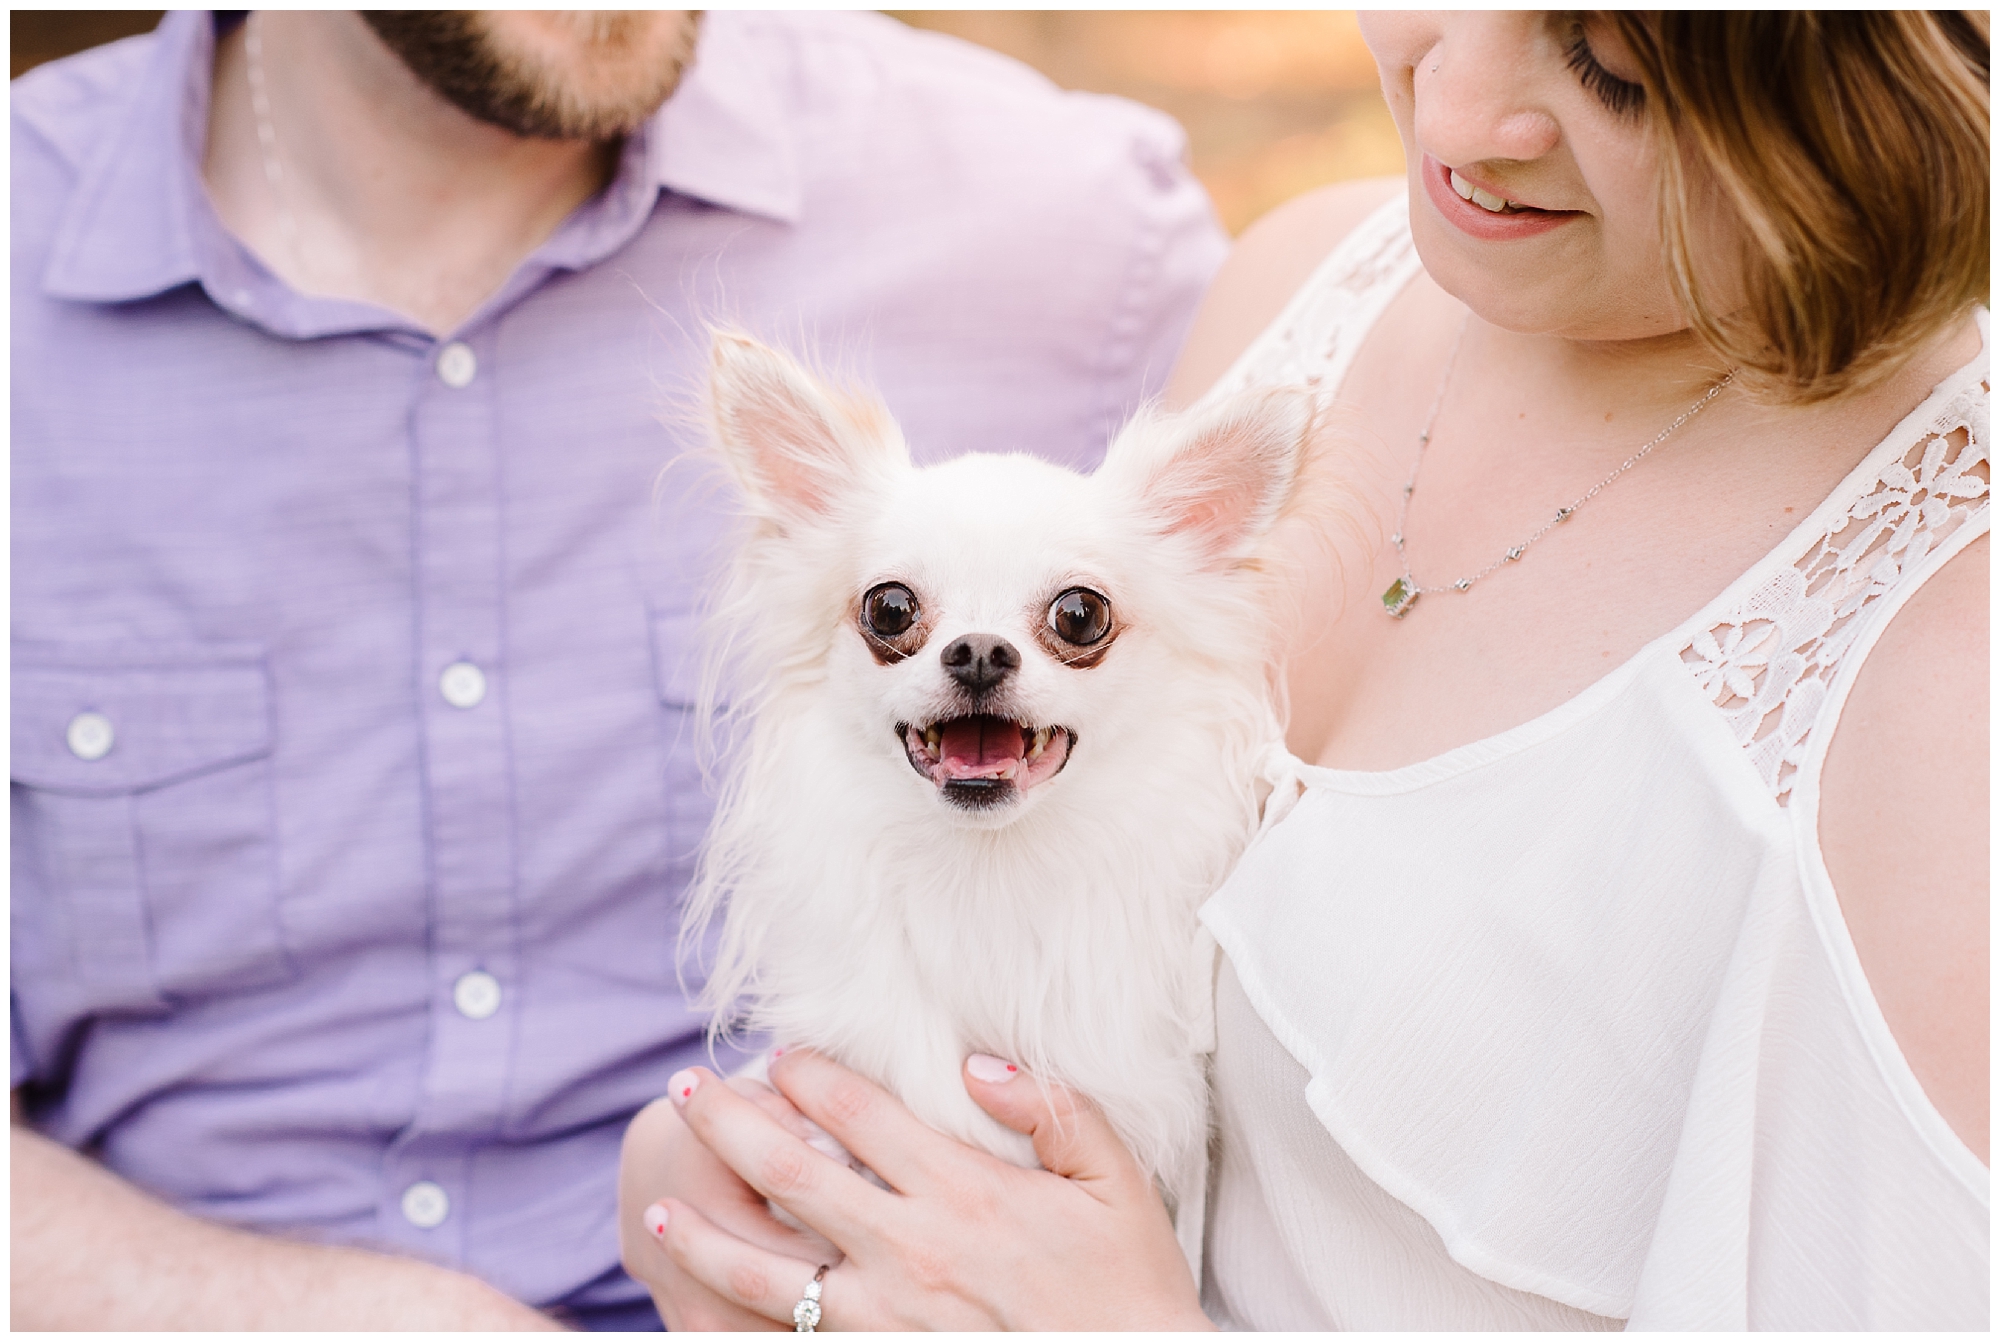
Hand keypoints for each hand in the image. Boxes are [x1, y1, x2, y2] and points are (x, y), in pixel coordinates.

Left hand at [646, 1050, 1212, 1329]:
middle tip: (682, 1092)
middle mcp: (910, 1250)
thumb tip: (976, 1065)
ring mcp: (885, 1320)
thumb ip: (1052, 1110)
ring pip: (763, 1276)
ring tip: (654, 1214)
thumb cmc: (1132, 1290)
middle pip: (789, 1175)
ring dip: (702, 1238)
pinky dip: (736, 1332)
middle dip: (726, 1126)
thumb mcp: (1120, 1183)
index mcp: (964, 1191)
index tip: (776, 1056)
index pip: (859, 1113)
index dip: (808, 1076)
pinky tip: (702, 1319)